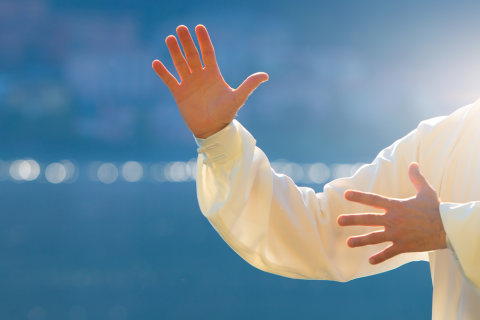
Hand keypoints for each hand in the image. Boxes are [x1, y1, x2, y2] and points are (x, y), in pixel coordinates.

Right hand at [152, 25, 268, 138]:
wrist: (212, 130)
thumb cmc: (225, 114)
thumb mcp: (238, 98)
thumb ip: (249, 85)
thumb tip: (266, 75)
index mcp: (213, 74)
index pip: (208, 53)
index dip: (204, 40)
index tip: (199, 27)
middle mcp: (200, 76)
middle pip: (192, 55)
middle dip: (187, 42)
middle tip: (181, 27)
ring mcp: (188, 84)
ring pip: (180, 64)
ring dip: (174, 52)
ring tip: (169, 38)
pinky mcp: (179, 94)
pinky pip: (169, 80)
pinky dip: (162, 72)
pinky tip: (156, 62)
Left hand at [337, 162, 445, 264]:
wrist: (447, 228)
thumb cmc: (436, 209)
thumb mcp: (426, 191)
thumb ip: (416, 178)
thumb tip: (413, 163)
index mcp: (396, 206)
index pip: (374, 200)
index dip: (359, 196)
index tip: (346, 195)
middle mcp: (394, 219)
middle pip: (368, 219)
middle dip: (352, 220)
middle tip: (339, 221)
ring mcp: (397, 234)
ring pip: (375, 237)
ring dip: (360, 240)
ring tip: (348, 243)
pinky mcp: (403, 246)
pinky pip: (389, 253)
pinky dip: (379, 258)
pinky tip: (370, 261)